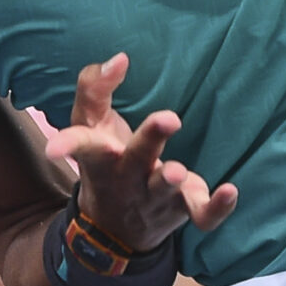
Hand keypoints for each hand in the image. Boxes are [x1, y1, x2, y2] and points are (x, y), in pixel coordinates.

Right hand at [41, 53, 236, 255]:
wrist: (115, 227)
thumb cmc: (106, 160)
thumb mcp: (90, 125)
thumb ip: (95, 87)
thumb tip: (120, 58)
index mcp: (101, 156)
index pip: (82, 146)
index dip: (68, 145)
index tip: (54, 148)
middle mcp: (126, 177)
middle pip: (136, 159)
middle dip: (150, 140)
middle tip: (168, 118)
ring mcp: (154, 197)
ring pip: (163, 190)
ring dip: (170, 180)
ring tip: (177, 172)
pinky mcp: (182, 211)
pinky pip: (201, 217)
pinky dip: (217, 209)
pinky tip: (231, 191)